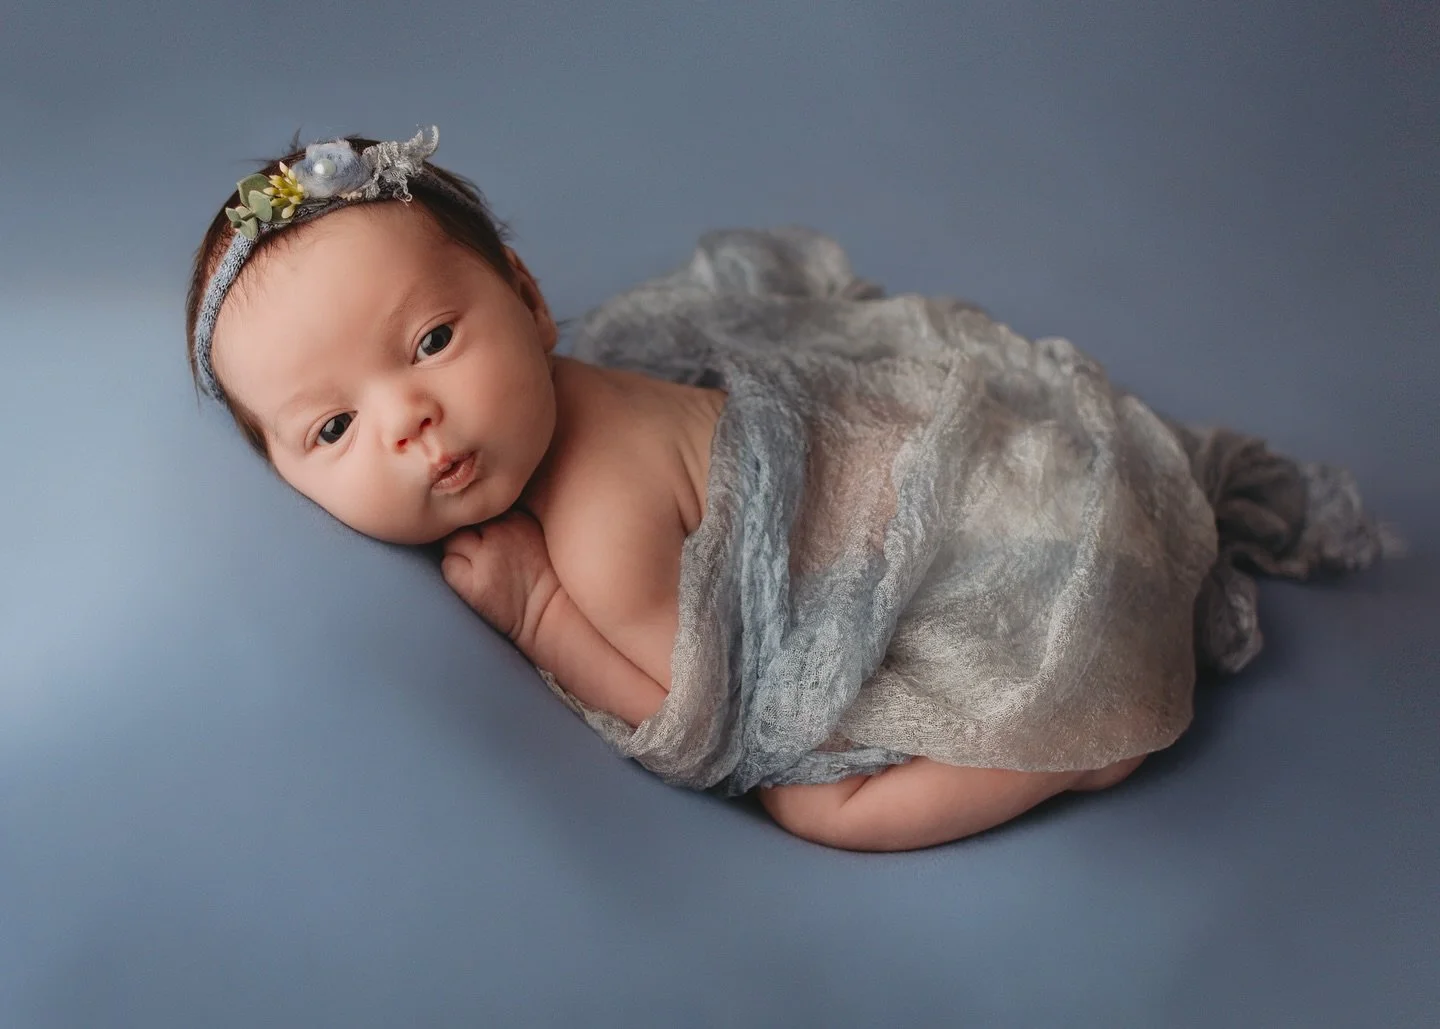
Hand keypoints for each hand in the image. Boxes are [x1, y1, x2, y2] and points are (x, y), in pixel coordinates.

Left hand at [441, 509, 558, 645]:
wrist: (556, 614)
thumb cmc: (547, 579)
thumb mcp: (536, 535)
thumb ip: (511, 522)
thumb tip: (483, 520)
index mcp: (517, 517)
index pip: (482, 511)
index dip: (482, 526)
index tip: (490, 540)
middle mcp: (500, 532)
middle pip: (464, 523)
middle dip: (469, 537)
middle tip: (481, 557)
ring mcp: (486, 557)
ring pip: (451, 543)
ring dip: (459, 554)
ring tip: (478, 571)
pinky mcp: (474, 583)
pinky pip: (449, 567)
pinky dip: (455, 574)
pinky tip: (473, 584)